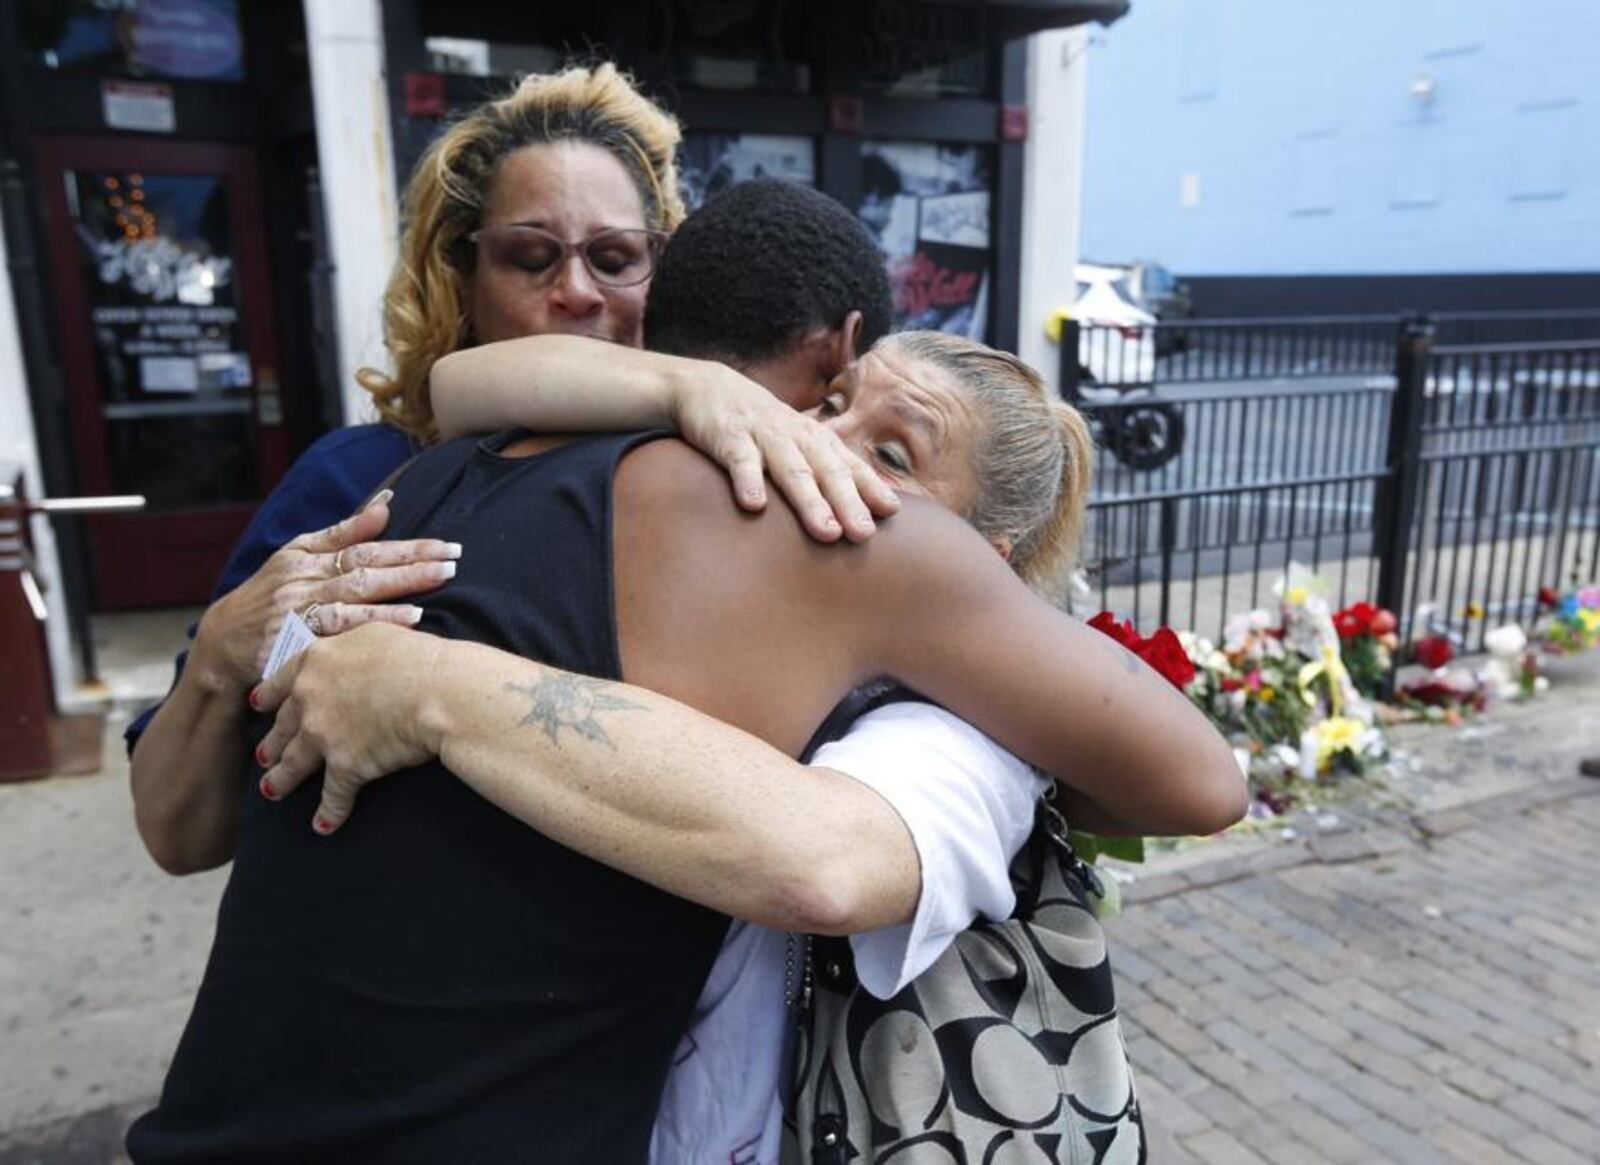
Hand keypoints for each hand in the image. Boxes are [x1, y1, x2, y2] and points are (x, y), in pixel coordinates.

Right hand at [190, 490, 461, 693]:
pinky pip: (339, 630)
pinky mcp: (293, 640)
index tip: (446, 545)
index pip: (366, 547)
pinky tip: (406, 622)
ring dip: (398, 590)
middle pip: (365, 568)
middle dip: (413, 563)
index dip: (408, 546)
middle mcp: (303, 579)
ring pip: (354, 595)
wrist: (221, 643)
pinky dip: (374, 624)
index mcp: (307, 555)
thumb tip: (385, 504)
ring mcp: (298, 609)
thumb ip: (343, 532)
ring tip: (435, 583)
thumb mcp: (298, 555)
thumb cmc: (270, 595)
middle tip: (453, 561)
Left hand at [252, 622, 445, 832]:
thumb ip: (352, 641)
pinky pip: (333, 796)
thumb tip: (355, 650)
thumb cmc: (416, 656)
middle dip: (272, 744)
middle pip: (283, 726)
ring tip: (272, 791)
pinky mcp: (345, 766)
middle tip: (263, 756)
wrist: (437, 689)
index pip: (282, 682)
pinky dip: (328, 814)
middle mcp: (310, 699)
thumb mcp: (375, 632)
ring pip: (294, 763)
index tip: (259, 705)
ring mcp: (323, 735)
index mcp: (315, 662)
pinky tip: (323, 826)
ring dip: (281, 780)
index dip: (269, 697)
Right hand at [670, 365, 899, 542]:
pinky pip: (740, 459)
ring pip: (791, 469)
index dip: (870, 487)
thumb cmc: (763, 427)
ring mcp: (763, 436)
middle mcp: (796, 437)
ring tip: (826, 531)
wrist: (707, 386)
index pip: (849, 465)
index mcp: (815, 441)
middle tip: (863, 534)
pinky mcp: (728, 436)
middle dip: (848, 502)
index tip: (891, 512)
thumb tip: (869, 504)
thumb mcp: (797, 443)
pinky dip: (747, 480)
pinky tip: (754, 505)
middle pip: (827, 471)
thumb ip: (826, 470)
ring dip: (810, 500)